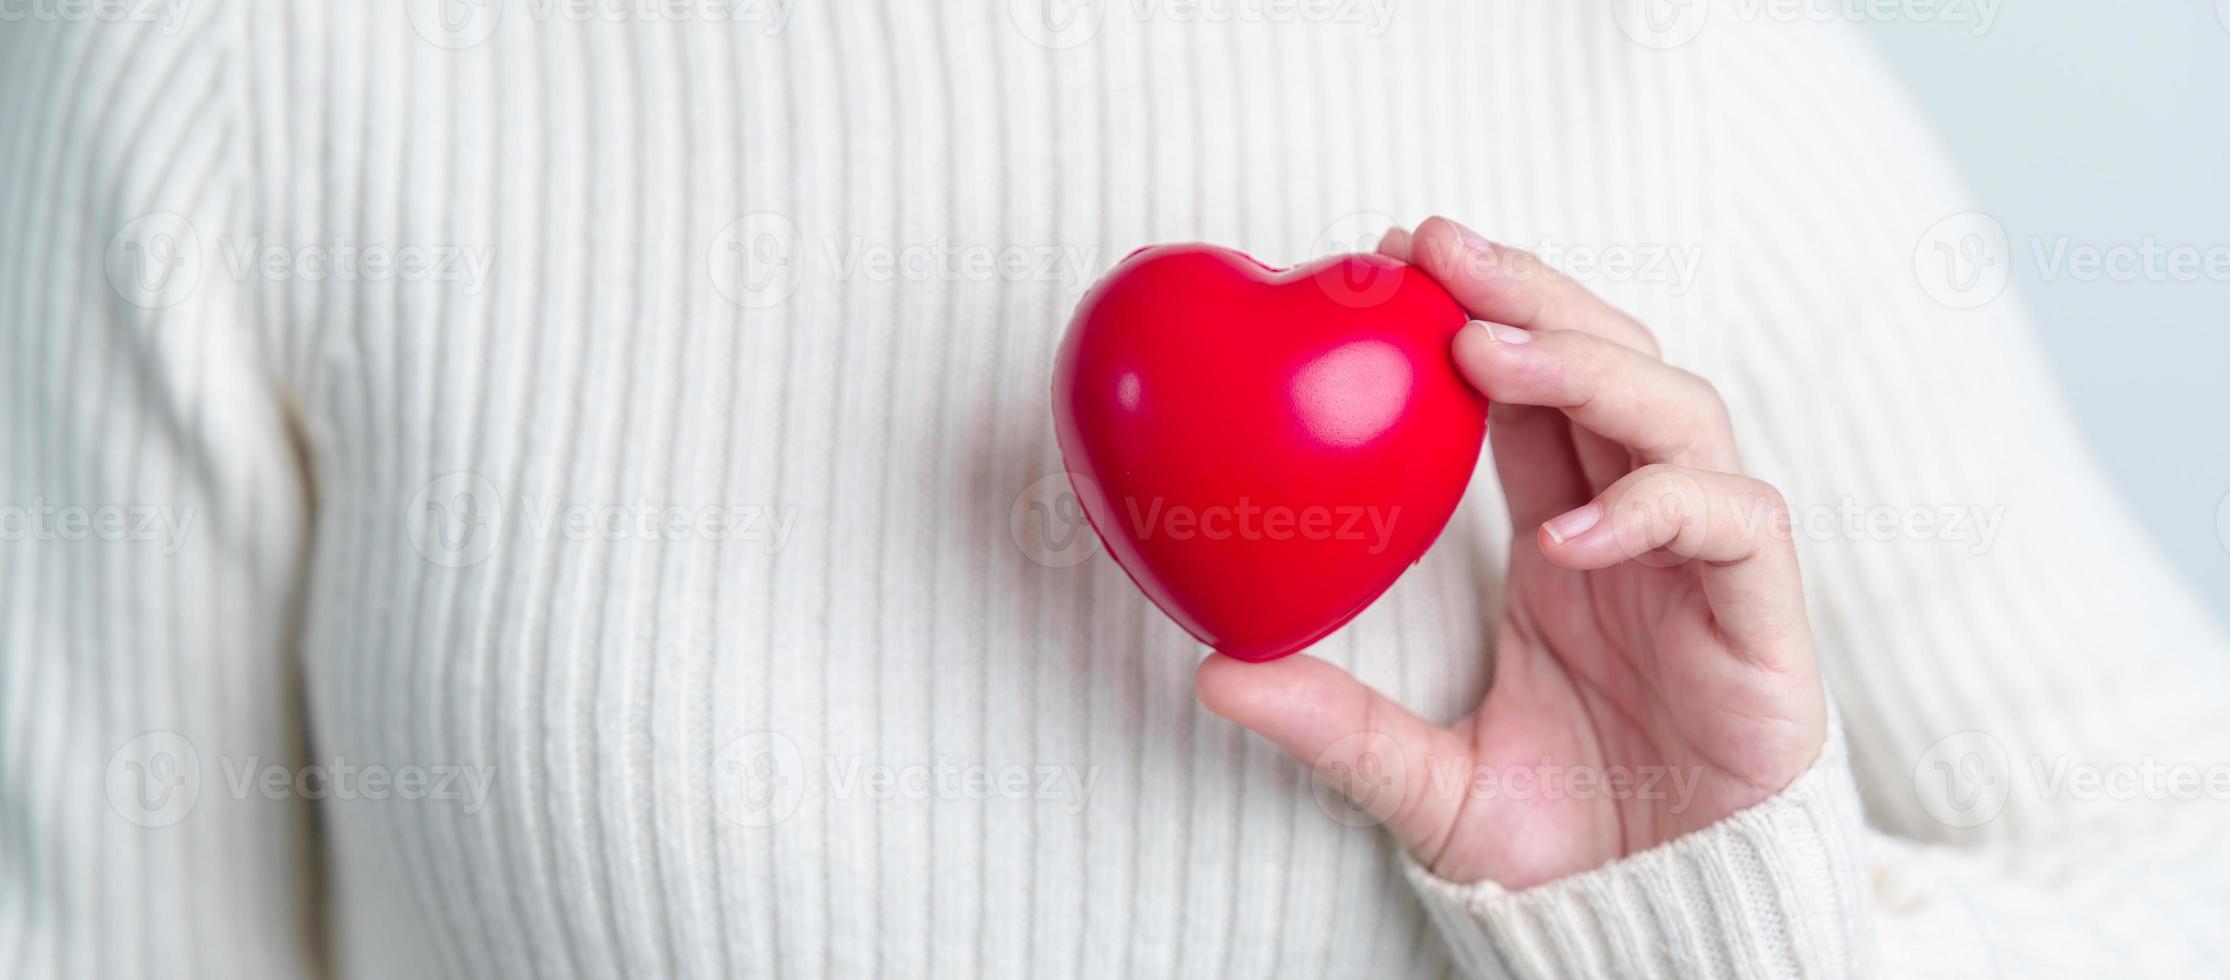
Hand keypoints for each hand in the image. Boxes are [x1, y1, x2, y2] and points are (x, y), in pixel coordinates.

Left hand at [1196, 217, 1827, 887]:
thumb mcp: (1423, 784)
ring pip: (1678, 413)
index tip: (1390, 261)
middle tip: (1435, 247)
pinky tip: (1571, 529)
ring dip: (1587, 366)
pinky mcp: (1767, 623)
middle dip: (1528, 296)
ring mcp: (1707, 569)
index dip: (1473, 319)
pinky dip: (1657, 507)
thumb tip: (1213, 673)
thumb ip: (1336, 725)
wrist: (1667, 929)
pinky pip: (1732, 525)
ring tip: (1487, 349)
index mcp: (1566, 543)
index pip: (1527, 397)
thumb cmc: (1567, 848)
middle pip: (1607, 366)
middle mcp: (1640, 534)